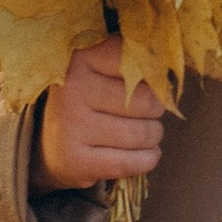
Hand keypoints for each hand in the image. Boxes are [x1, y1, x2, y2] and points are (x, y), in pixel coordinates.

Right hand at [37, 35, 165, 192]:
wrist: (52, 144)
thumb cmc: (90, 100)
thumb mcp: (102, 69)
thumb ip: (134, 59)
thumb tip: (168, 65)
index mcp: (80, 58)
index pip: (139, 61)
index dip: (154, 74)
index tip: (147, 81)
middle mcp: (72, 91)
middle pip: (147, 101)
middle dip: (156, 109)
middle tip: (146, 111)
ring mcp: (71, 128)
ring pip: (143, 133)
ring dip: (153, 135)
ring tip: (144, 132)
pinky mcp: (77, 161)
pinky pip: (132, 162)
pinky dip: (148, 159)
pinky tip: (145, 153)